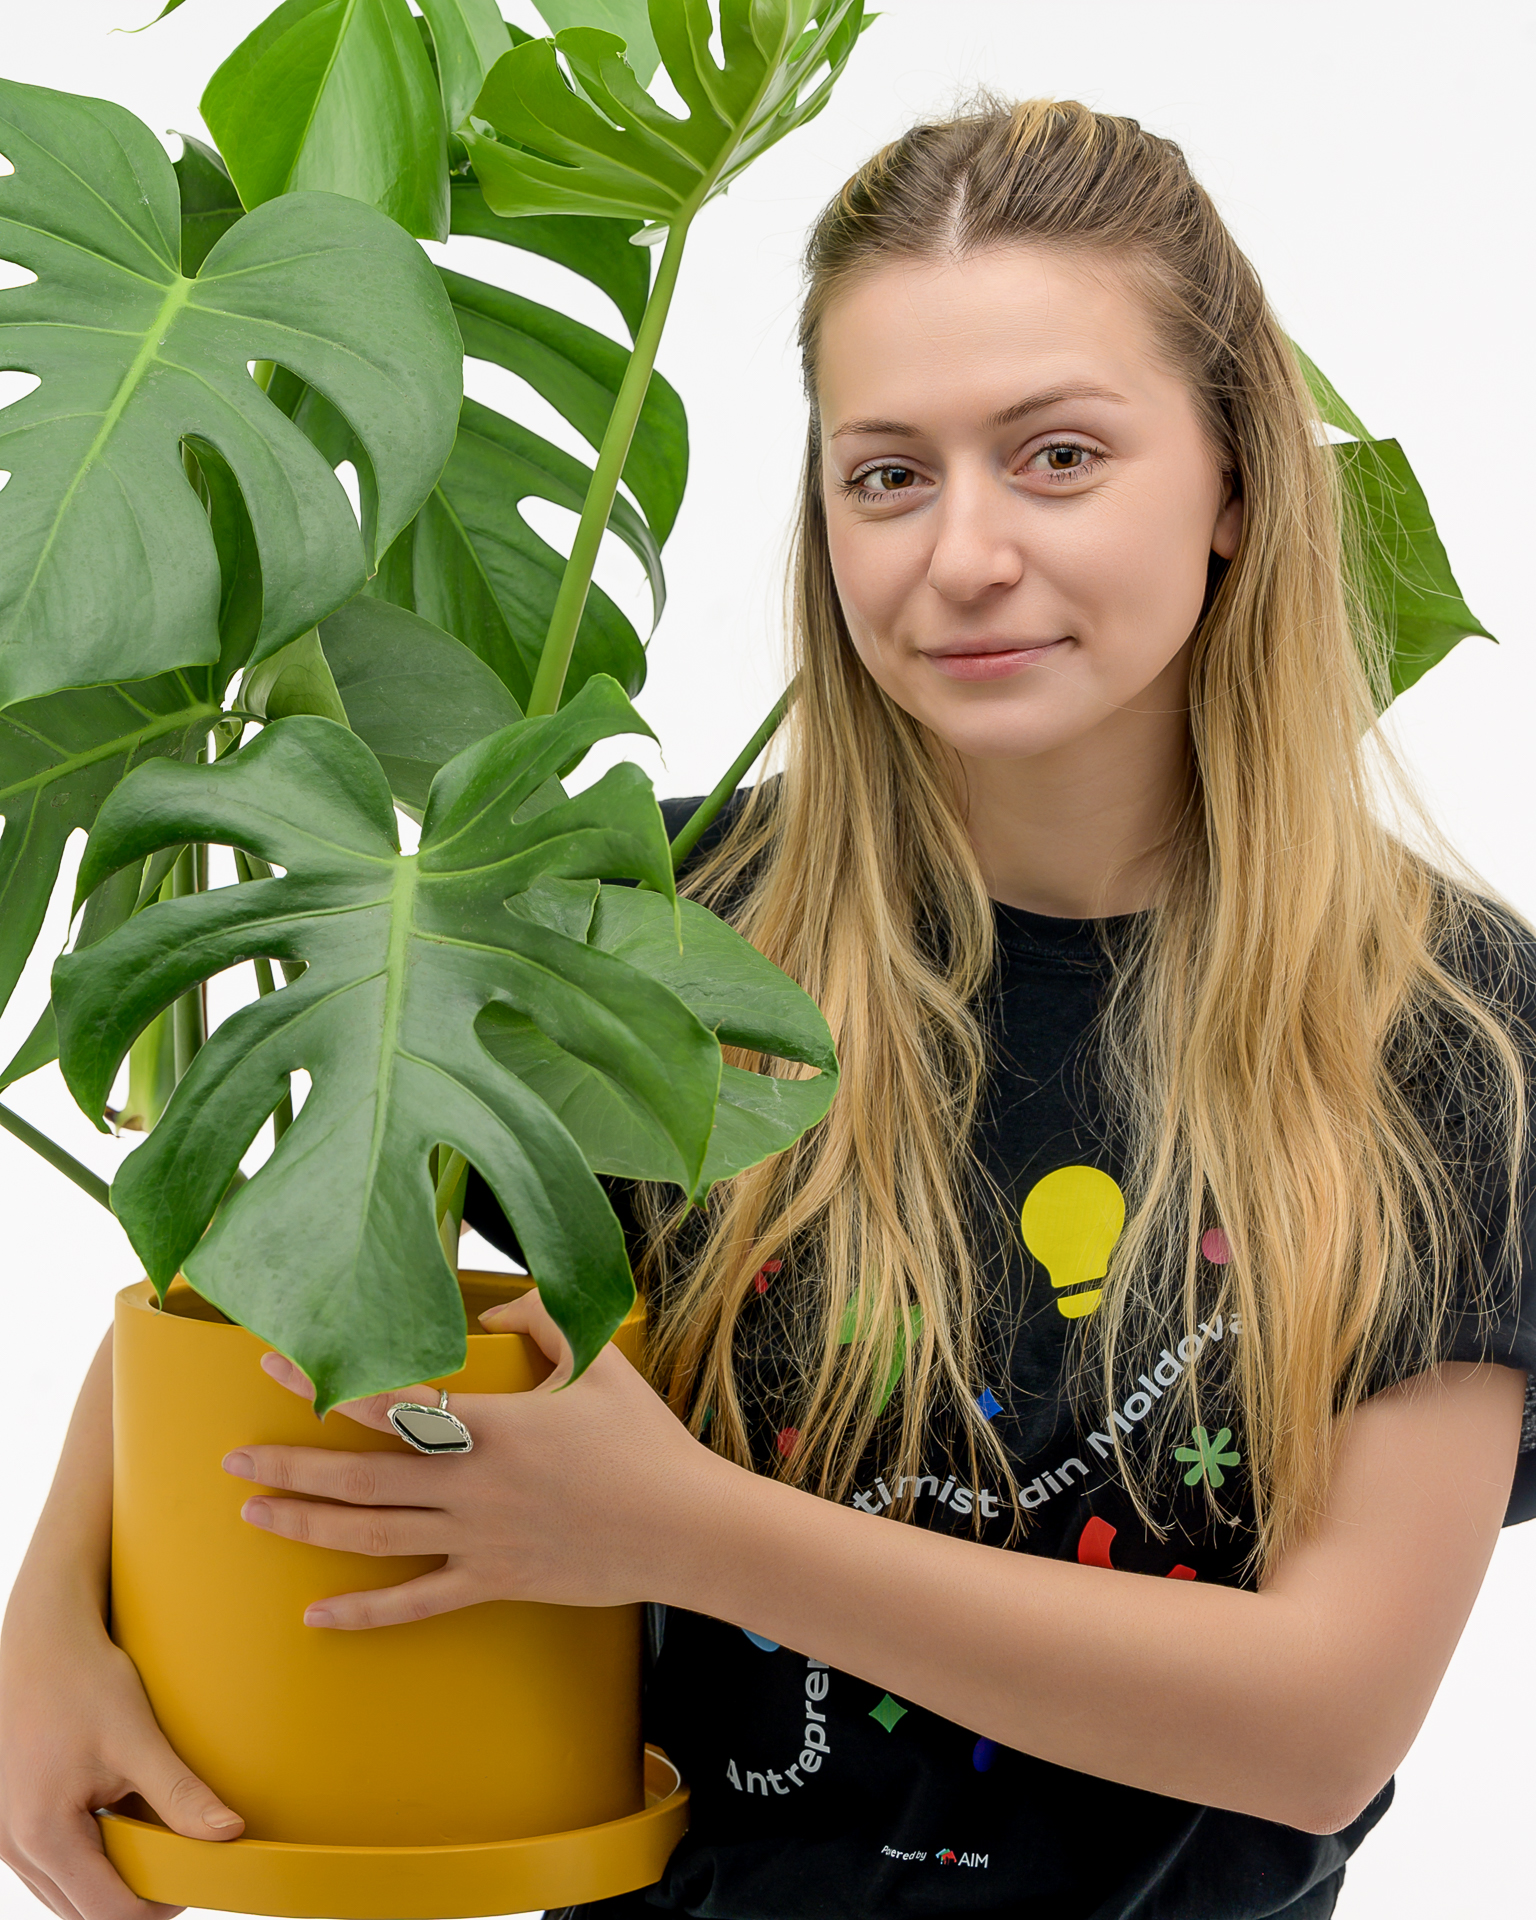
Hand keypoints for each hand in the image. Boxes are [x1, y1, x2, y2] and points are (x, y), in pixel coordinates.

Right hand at [0, 1599, 243, 1919]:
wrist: (42, 1638)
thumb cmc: (84, 1680)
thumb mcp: (138, 1737)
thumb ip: (180, 1793)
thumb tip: (230, 1833)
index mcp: (43, 1835)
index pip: (109, 1912)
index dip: (161, 1905)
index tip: (200, 1877)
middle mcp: (13, 1847)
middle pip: (84, 1912)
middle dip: (136, 1897)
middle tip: (183, 1860)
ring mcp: (3, 1837)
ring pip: (65, 1894)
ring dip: (110, 1880)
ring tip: (155, 1836)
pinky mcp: (7, 1821)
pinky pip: (51, 1866)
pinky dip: (88, 1859)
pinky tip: (120, 1820)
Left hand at [222, 1287, 726, 1628]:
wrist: (686, 1527)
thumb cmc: (646, 1440)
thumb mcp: (600, 1361)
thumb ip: (544, 1321)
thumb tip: (498, 1305)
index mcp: (493, 1426)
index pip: (390, 1402)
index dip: (328, 1384)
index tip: (273, 1366)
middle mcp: (473, 1486)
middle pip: (361, 1477)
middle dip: (289, 1468)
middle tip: (232, 1460)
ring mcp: (479, 1540)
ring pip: (373, 1537)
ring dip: (307, 1525)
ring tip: (254, 1514)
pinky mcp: (494, 1582)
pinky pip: (416, 1603)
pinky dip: (364, 1612)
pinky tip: (316, 1616)